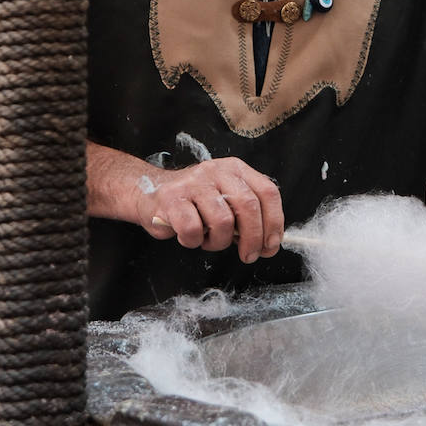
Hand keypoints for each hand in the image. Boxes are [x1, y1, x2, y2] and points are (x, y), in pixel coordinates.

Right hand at [140, 158, 282, 261]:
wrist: (150, 194)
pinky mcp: (172, 199)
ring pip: (222, 221)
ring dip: (218, 242)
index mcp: (236, 170)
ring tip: (209, 240)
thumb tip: (270, 244)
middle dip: (253, 238)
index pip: (267, 192)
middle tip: (249, 256)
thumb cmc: (194, 204)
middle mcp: (217, 171)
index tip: (271, 245)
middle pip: (248, 206)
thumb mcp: (226, 201)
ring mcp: (194, 183)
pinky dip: (194, 242)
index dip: (274, 221)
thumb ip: (248, 217)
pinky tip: (189, 237)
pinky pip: (193, 230)